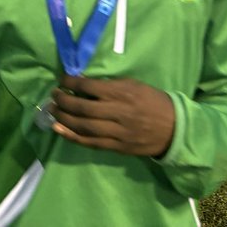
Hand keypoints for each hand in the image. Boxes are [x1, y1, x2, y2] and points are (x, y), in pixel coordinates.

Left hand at [48, 75, 175, 157]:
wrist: (175, 129)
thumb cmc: (152, 101)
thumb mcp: (134, 85)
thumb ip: (109, 84)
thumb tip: (83, 82)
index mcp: (123, 94)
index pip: (90, 87)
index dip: (71, 82)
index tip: (62, 79)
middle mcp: (118, 113)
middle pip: (83, 108)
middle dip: (63, 101)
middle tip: (53, 95)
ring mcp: (118, 133)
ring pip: (84, 127)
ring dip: (63, 118)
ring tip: (51, 110)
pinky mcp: (118, 148)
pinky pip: (91, 143)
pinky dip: (72, 136)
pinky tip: (59, 129)